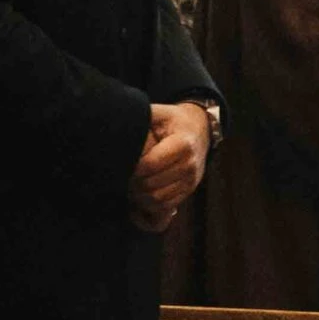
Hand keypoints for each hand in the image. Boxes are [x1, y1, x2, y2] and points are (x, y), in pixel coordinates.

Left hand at [127, 102, 211, 222]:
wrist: (200, 129)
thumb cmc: (173, 120)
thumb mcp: (160, 113)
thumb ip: (142, 117)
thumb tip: (118, 122)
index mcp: (183, 144)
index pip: (150, 164)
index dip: (132, 167)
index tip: (122, 163)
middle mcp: (190, 165)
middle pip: (152, 185)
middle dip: (132, 183)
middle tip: (121, 176)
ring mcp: (191, 180)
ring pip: (158, 199)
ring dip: (139, 196)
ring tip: (129, 185)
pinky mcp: (190, 190)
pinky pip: (166, 206)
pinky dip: (150, 205)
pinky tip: (141, 193)